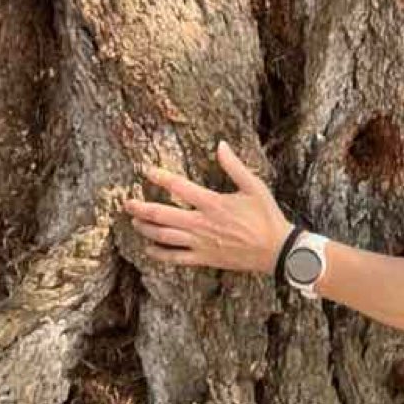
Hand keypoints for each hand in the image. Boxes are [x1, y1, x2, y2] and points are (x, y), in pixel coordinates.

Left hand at [123, 141, 293, 274]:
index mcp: (213, 203)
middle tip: (127, 203)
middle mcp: (202, 223)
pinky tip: (149, 249)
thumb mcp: (255, 186)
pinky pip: (175, 258)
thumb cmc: (266, 216)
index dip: (159, 177)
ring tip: (135, 221)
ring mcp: (201, 243)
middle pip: (162, 214)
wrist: (276, 250)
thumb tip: (221, 144)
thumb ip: (234, 166)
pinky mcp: (204, 258)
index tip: (145, 170)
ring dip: (146, 228)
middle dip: (141, 207)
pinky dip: (159, 254)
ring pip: (164, 236)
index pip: (179, 186)